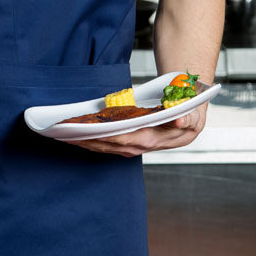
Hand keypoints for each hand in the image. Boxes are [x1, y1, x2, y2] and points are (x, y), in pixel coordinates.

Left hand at [69, 105, 207, 157]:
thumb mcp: (190, 110)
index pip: (128, 139)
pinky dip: (92, 142)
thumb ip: (187, 116)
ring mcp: (136, 146)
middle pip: (112, 145)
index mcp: (157, 137)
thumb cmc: (186, 108)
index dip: (107, 137)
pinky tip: (77, 137)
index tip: (89, 132)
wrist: (189, 114)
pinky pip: (108, 145)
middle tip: (66, 135)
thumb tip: (182, 121)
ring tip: (65, 136)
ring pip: (108, 147)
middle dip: (88, 141)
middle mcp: (144, 145)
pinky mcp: (130, 144)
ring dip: (86, 143)